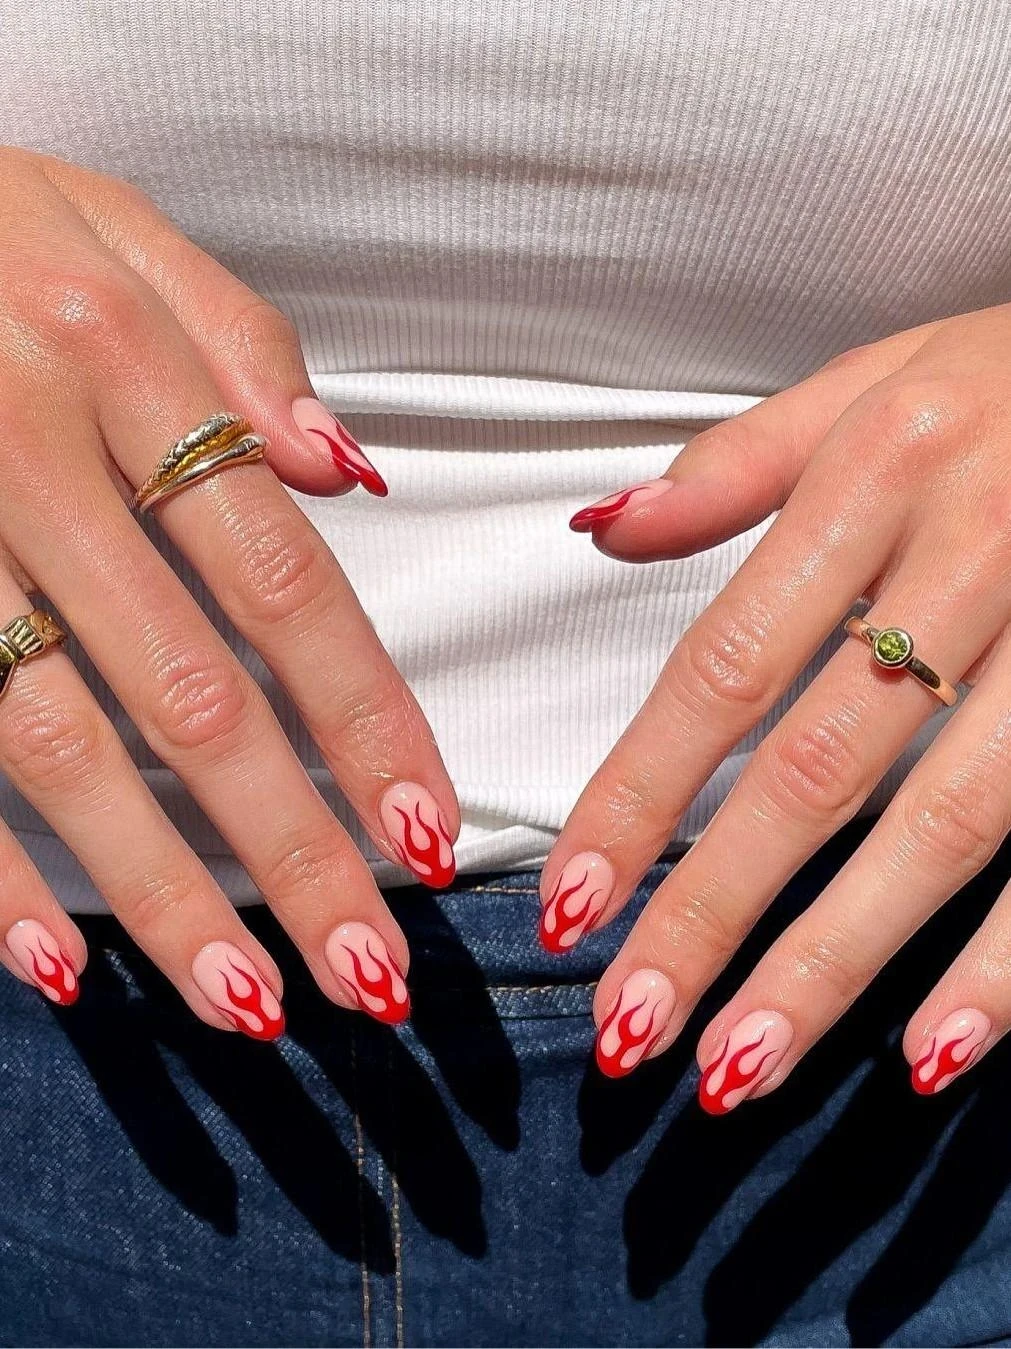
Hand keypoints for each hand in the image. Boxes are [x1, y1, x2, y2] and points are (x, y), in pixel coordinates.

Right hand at [0, 147, 458, 1034]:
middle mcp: (27, 460)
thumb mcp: (116, 227)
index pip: (283, 582)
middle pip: (188, 696)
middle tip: (369, 976)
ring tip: (246, 1005)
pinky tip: (44, 961)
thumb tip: (350, 480)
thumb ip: (242, 348)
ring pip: (54, 746)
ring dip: (155, 892)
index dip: (365, 720)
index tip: (431, 838)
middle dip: (289, 850)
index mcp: (122, 368)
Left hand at [549, 303, 1010, 1105]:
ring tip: (743, 1068)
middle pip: (818, 768)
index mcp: (877, 475)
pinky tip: (936, 1053)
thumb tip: (597, 530)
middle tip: (633, 1027)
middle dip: (717, 909)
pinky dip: (1006, 960)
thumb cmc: (1004, 377)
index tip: (572, 903)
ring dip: (838, 961)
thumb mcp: (868, 383)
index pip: (724, 663)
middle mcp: (972, 558)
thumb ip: (731, 467)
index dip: (638, 792)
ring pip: (943, 827)